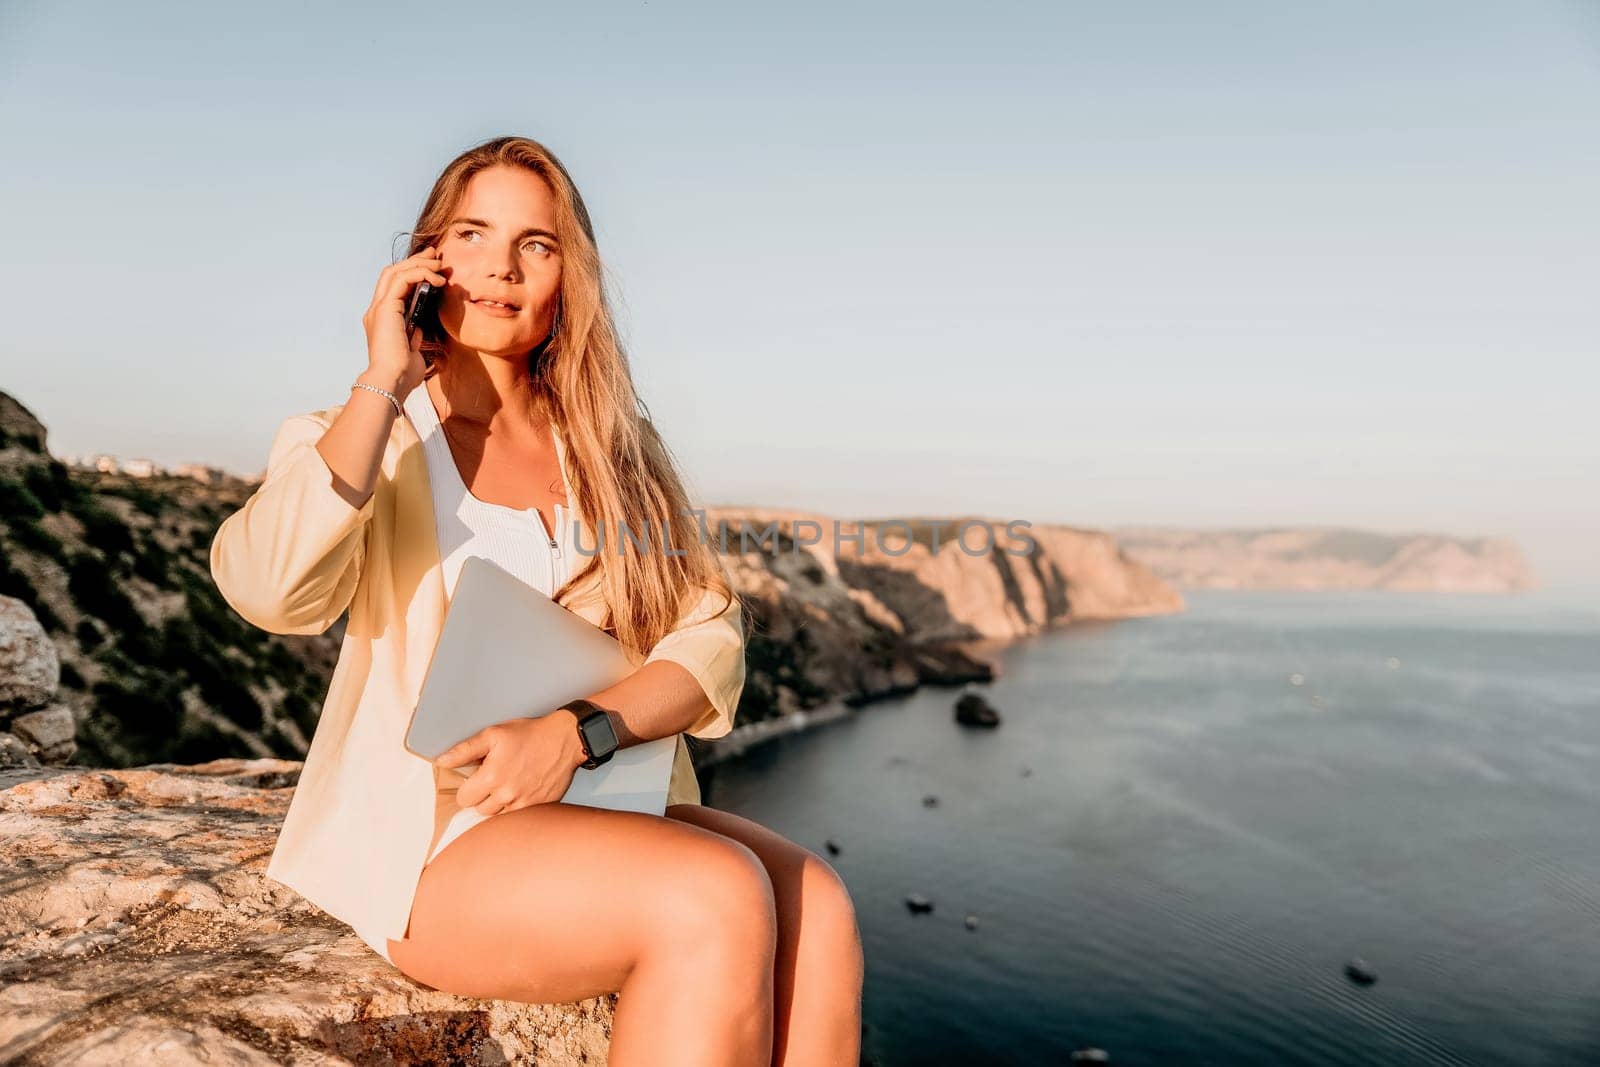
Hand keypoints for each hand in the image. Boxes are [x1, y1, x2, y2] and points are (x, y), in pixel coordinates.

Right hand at [361, 245, 446, 400]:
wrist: (391, 383)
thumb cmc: (402, 376)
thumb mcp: (411, 352)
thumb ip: (413, 338)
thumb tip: (419, 327)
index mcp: (382, 320)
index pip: (394, 287)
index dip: (412, 273)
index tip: (433, 268)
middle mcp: (377, 311)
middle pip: (392, 273)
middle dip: (415, 261)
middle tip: (435, 256)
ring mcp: (378, 308)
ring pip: (396, 271)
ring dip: (419, 264)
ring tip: (439, 265)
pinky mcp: (385, 308)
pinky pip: (403, 279)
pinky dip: (420, 274)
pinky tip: (436, 279)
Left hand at [436, 710, 584, 817]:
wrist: (565, 740)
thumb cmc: (530, 735)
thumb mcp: (493, 735)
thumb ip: (464, 750)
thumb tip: (442, 761)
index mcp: (492, 777)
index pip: (464, 798)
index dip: (468, 787)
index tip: (476, 779)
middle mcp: (507, 795)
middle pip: (480, 810)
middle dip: (483, 796)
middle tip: (494, 779)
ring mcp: (524, 804)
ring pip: (498, 816)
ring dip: (499, 804)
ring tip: (508, 784)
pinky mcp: (539, 808)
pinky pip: (518, 817)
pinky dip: (516, 807)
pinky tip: (521, 790)